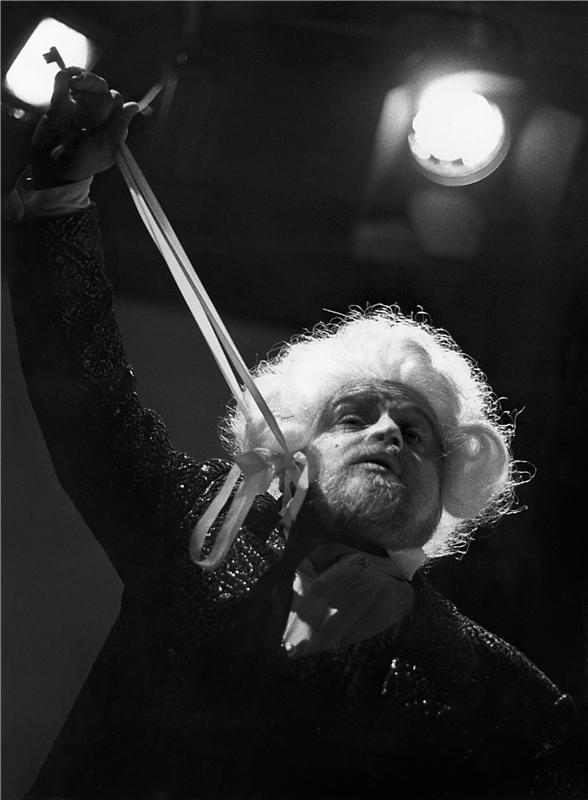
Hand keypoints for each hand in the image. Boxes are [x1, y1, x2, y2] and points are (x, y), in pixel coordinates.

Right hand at [30, 68, 138, 188]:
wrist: (53, 167)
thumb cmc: (84, 162)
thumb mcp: (105, 147)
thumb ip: (118, 126)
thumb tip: (134, 106)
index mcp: (110, 124)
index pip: (117, 101)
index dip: (112, 99)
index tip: (106, 105)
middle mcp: (96, 114)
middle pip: (101, 88)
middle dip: (93, 82)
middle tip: (79, 84)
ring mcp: (78, 108)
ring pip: (85, 82)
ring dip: (81, 76)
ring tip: (73, 81)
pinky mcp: (60, 104)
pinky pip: (64, 84)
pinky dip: (64, 77)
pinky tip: (63, 79)